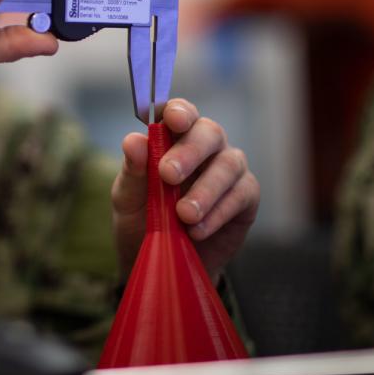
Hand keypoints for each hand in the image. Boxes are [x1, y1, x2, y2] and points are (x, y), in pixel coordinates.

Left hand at [111, 99, 259, 280]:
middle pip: (209, 132)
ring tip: (183, 214)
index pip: (180, 112)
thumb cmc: (142, 220)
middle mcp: (205, 147)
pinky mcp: (245, 198)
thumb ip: (132, 170)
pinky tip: (197, 229)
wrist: (160, 263)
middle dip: (190, 151)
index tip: (172, 120)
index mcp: (173, 138)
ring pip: (229, 164)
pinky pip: (241, 195)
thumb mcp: (127, 199)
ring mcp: (228, 170)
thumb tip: (133, 140)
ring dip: (205, 189)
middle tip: (168, 175)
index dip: (179, 111)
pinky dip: (218, 212)